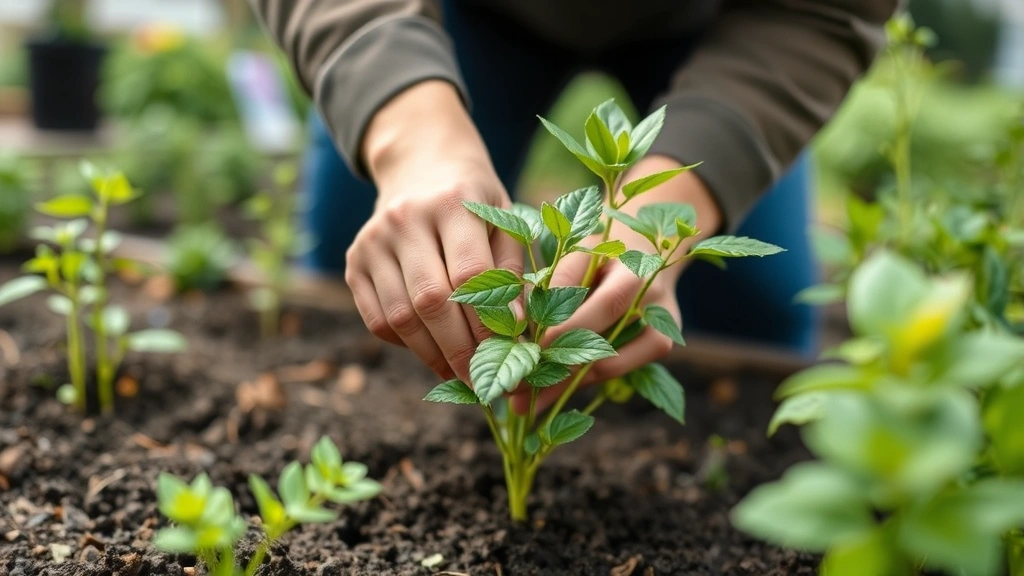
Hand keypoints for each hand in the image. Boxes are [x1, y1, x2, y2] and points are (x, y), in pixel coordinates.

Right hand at [347, 81, 522, 382]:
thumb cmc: (476, 203)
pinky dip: (404, 344)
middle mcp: (406, 218)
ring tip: (459, 375)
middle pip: (431, 300)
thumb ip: (512, 272)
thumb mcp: (504, 221)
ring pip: (399, 316)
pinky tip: (430, 352)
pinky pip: (376, 319)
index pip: (470, 274)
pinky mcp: (354, 261)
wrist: (421, 164)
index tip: (507, 355)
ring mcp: (373, 240)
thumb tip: (517, 331)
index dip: (487, 322)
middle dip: (459, 350)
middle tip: (482, 382)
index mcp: (453, 202)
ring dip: (432, 356)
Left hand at [510, 155, 722, 414]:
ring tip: (523, 405)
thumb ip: (554, 282)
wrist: (644, 245)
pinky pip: (617, 373)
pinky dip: (580, 383)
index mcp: (635, 268)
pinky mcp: (660, 344)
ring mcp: (663, 324)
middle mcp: (654, 299)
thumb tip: (519, 324)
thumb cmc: (597, 245)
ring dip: (562, 387)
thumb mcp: (575, 249)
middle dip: (554, 369)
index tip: (526, 351)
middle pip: (603, 344)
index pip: (599, 306)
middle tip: (512, 390)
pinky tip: (548, 396)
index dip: (563, 331)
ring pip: (609, 366)